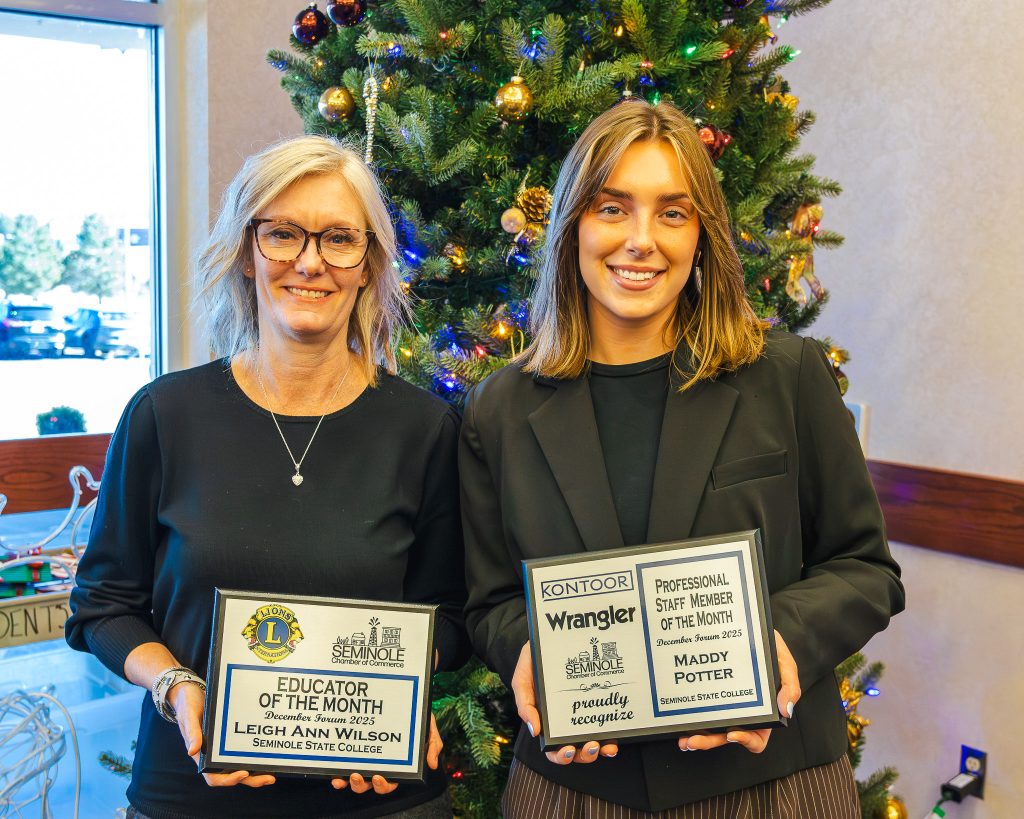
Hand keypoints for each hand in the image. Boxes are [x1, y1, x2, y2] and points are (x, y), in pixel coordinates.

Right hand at [173, 681, 274, 787]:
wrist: (192, 692)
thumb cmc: (188, 705)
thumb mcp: (188, 715)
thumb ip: (191, 732)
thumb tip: (192, 751)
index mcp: (201, 755)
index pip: (214, 777)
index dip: (228, 779)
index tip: (243, 773)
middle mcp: (214, 755)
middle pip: (233, 775)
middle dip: (251, 780)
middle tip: (269, 779)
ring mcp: (224, 749)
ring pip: (241, 766)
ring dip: (256, 772)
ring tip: (273, 773)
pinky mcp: (231, 739)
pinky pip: (244, 751)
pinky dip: (255, 755)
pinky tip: (269, 753)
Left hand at [329, 713, 442, 792]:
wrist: (404, 696)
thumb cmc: (416, 716)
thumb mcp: (428, 728)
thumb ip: (433, 745)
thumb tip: (432, 764)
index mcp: (397, 763)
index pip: (390, 781)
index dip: (384, 785)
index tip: (379, 777)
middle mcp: (379, 764)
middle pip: (369, 784)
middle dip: (361, 785)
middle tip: (357, 776)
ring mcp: (365, 758)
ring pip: (355, 778)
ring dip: (349, 782)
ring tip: (346, 775)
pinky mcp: (353, 749)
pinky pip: (344, 764)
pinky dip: (338, 773)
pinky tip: (334, 773)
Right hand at [510, 642, 617, 765]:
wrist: (550, 639)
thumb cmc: (533, 662)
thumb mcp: (522, 680)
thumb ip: (525, 704)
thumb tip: (535, 731)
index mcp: (547, 721)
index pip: (553, 748)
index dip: (561, 756)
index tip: (569, 749)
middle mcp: (567, 722)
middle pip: (576, 750)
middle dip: (585, 755)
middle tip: (591, 746)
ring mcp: (584, 713)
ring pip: (593, 741)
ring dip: (600, 749)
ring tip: (605, 745)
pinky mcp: (597, 702)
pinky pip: (606, 723)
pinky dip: (612, 735)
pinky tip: (615, 736)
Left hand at [678, 629, 800, 754]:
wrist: (749, 628)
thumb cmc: (770, 649)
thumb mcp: (785, 664)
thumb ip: (790, 685)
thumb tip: (786, 709)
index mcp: (763, 713)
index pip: (757, 738)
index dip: (746, 740)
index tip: (733, 733)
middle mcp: (742, 713)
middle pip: (727, 737)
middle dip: (709, 742)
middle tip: (693, 741)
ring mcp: (724, 705)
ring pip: (711, 728)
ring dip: (697, 736)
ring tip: (683, 739)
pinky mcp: (709, 693)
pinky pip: (699, 709)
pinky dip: (690, 717)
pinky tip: (678, 718)